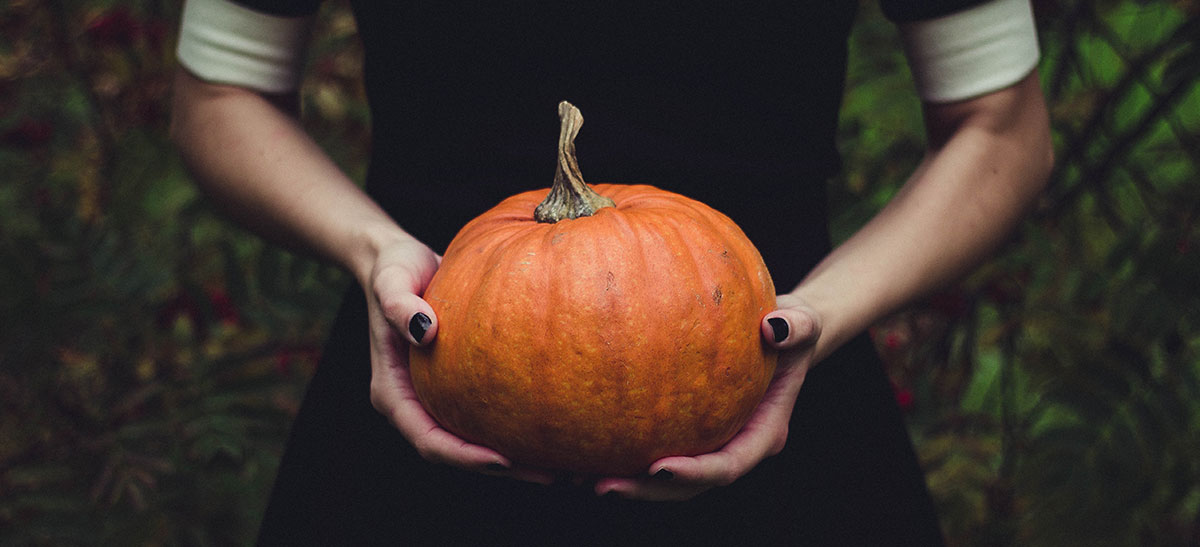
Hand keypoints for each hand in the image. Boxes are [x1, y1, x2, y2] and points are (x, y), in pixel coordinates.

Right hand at [363, 237, 554, 484]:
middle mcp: (417, 404)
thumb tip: (425, 331)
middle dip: (504, 469)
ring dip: (520, 457)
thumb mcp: (391, 280)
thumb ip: (399, 304)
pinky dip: (521, 425)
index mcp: (394, 394)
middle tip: (554, 475)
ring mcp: (439, 398)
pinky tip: (560, 423)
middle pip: (459, 453)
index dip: (464, 457)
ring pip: (478, 441)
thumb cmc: (393, 269)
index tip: (503, 460)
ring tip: (568, 463)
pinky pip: (492, 414)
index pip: (429, 440)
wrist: (400, 260)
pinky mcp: (461, 386)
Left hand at [593, 294, 821, 500]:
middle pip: (689, 486)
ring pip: (665, 478)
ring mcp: (707, 442)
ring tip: (579, 477)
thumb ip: (796, 326)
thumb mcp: (803, 320)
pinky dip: (620, 451)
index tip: (659, 468)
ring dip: (626, 482)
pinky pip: (651, 447)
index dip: (695, 475)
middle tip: (602, 486)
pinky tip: (581, 445)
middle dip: (647, 491)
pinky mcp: (685, 431)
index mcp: (763, 433)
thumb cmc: (790, 327)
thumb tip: (774, 327)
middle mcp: (733, 446)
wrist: (778, 333)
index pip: (728, 465)